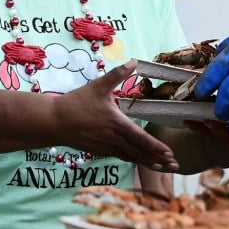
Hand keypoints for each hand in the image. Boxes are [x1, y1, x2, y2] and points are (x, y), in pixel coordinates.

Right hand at [55, 61, 179, 170]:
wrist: (54, 122)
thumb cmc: (76, 103)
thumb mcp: (98, 86)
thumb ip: (117, 74)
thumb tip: (133, 61)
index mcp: (116, 123)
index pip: (141, 138)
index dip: (156, 147)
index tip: (170, 153)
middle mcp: (113, 139)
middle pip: (140, 152)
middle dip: (158, 159)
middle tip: (175, 165)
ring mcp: (106, 147)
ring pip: (131, 157)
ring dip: (147, 162)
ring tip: (162, 167)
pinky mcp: (99, 150)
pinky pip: (120, 157)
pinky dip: (133, 160)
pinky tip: (140, 160)